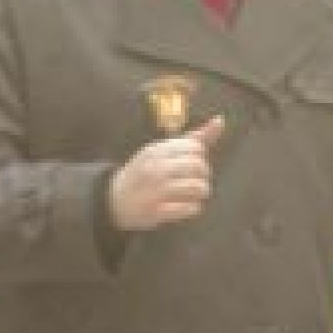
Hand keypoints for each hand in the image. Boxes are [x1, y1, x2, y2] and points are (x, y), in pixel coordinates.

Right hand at [108, 115, 224, 231]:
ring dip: (200, 192)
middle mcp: (155, 168)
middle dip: (203, 175)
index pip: (193, 147)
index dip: (199, 156)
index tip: (188, 164)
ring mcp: (155, 191)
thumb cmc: (143, 173)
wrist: (113, 200)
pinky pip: (190, 208)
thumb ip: (192, 138)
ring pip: (197, 187)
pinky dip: (192, 208)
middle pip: (198, 166)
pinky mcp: (158, 212)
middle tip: (193, 180)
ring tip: (191, 194)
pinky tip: (184, 206)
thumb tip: (220, 121)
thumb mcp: (162, 151)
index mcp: (156, 151)